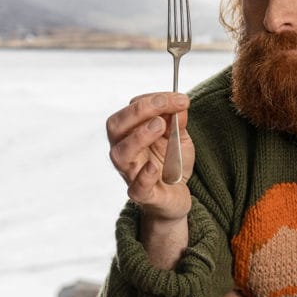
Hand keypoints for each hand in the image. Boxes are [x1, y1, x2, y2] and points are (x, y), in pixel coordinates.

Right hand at [106, 92, 192, 221]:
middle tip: (164, 105)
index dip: (153, 100)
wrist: (177, 197)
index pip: (131, 110)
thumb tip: (179, 105)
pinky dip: (144, 176)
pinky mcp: (143, 195)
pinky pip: (136, 188)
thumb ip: (178, 123)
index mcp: (130, 133)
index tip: (180, 99)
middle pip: (115, 127)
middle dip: (138, 111)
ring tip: (159, 125)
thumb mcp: (180, 138)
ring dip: (139, 136)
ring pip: (120, 154)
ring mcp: (131, 174)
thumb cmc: (172, 164)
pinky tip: (155, 166)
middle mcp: (125, 151)